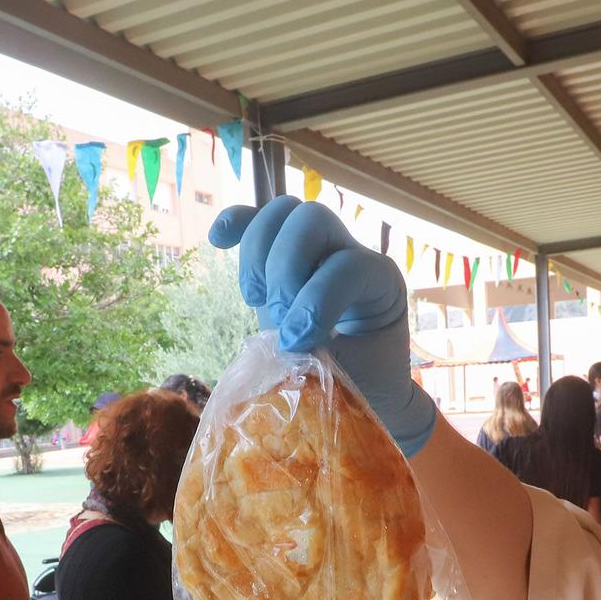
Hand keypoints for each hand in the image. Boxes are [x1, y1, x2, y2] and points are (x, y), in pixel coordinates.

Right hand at [209, 198, 435, 455]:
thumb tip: (281, 345)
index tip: (297, 344)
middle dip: (284, 271)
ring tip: (257, 302)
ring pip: (283, 212)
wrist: (366, 387)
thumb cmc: (363, 386)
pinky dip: (236, 224)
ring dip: (258, 256)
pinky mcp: (285, 254)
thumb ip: (320, 362)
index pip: (348, 265)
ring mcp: (317, 248)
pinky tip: (218, 240)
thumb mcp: (351, 381)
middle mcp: (352, 252)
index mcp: (381, 282)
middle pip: (312, 219)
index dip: (316, 302)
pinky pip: (257, 220)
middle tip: (278, 320)